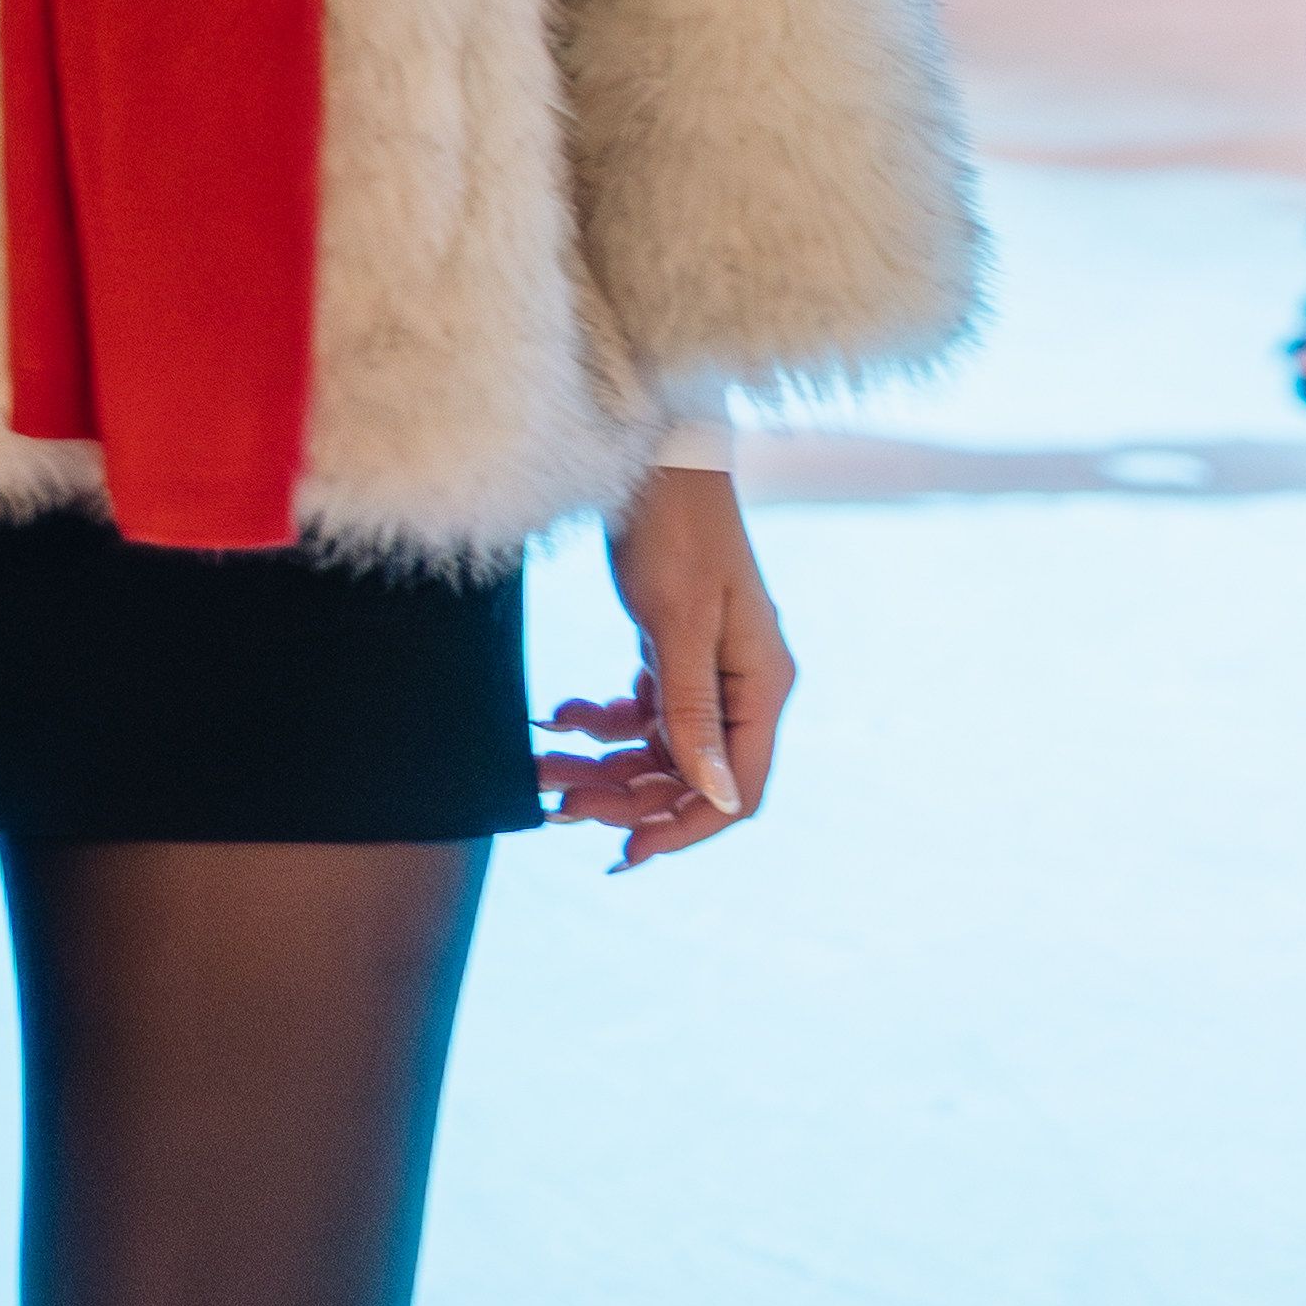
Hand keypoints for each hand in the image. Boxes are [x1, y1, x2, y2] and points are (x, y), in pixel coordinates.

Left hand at [535, 464, 789, 868]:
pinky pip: (640, 711)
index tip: (623, 850)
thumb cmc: (674, 528)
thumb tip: (719, 800)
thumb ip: (694, 713)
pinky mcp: (673, 651)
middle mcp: (743, 686)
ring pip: (657, 748)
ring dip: (602, 764)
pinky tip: (558, 716)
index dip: (683, 828)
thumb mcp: (676, 624)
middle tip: (557, 801)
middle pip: (690, 775)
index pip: (737, 792)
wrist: (649, 454)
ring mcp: (708, 669)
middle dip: (625, 796)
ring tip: (543, 765)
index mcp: (762, 686)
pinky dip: (599, 722)